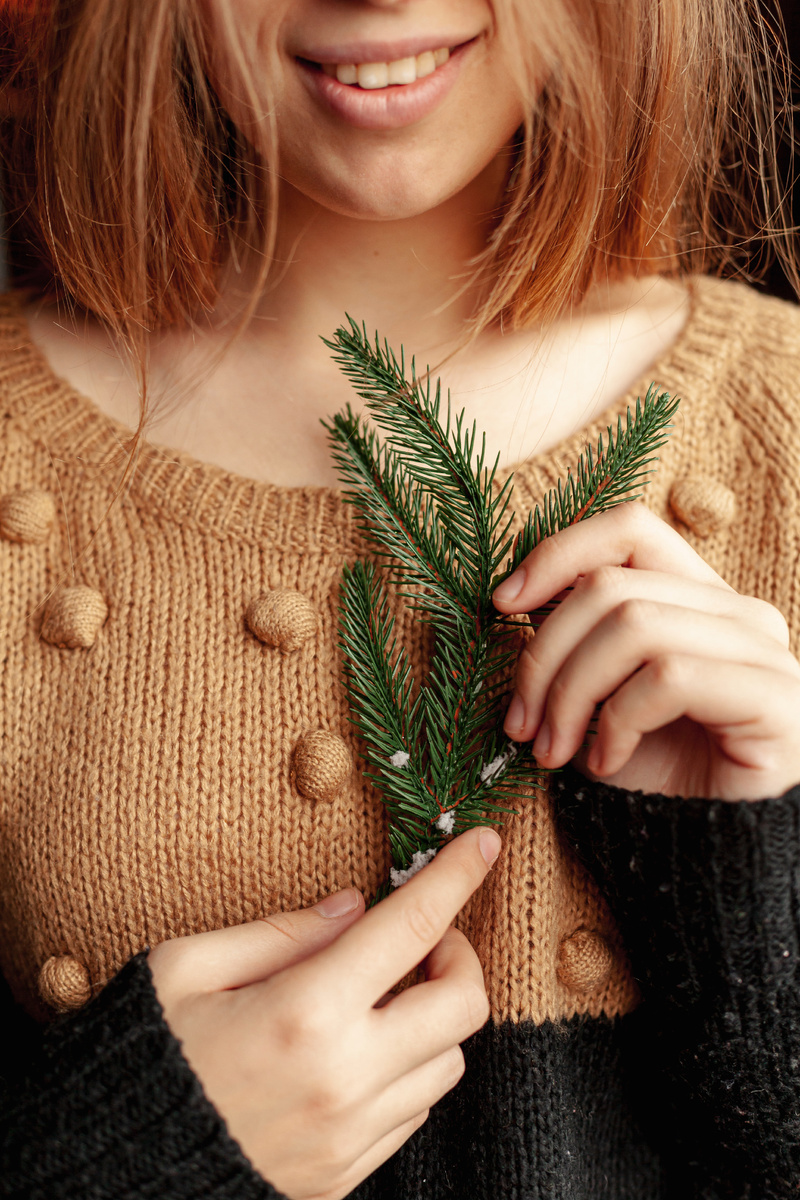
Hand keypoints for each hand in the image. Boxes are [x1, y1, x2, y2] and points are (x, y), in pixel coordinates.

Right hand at [148, 827, 499, 1199]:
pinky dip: (410, 1068)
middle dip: (459, 953)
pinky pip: (414, 1112)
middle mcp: (344, 1079)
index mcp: (304, 1012)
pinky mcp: (344, 1175)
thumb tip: (352, 906)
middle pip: (463, 1003)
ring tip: (385, 996)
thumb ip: (280, 932)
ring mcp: (350, 1136)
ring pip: (449, 1062)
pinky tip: (365, 1048)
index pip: (411, 926)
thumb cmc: (144, 1055)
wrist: (108, 1174)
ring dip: (434, 1016)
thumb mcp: (186, 967)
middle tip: (419, 939)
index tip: (484, 842)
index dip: (458, 874)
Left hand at [492, 503, 799, 800]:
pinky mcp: (773, 697)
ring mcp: (761, 652)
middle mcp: (737, 613)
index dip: (558, 553)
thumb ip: (571, 641)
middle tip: (520, 724)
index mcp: (698, 599)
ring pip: (633, 624)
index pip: (629, 530)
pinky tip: (605, 761)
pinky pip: (668, 677)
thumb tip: (511, 596)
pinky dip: (617, 721)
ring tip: (553, 750)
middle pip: (612, 585)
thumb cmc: (652, 776)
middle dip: (544, 655)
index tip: (502, 605)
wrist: (709, 856)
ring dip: (571, 693)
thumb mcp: (595, 697)